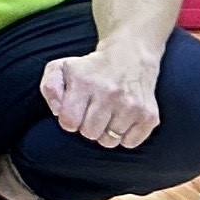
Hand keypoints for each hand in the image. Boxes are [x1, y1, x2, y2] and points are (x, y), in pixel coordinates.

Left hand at [40, 38, 161, 148]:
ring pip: (110, 141)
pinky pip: (130, 143)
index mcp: (85, 82)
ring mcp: (132, 105)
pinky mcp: (149, 115)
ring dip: (105, 132)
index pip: (69, 122)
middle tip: (91, 112)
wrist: (130, 56)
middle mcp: (110, 93)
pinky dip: (124, 137)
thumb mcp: (61, 68)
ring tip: (107, 115)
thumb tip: (57, 112)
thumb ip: (50, 88)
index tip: (73, 112)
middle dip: (86, 127)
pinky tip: (122, 120)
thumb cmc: (90, 68)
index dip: (68, 121)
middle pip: (90, 133)